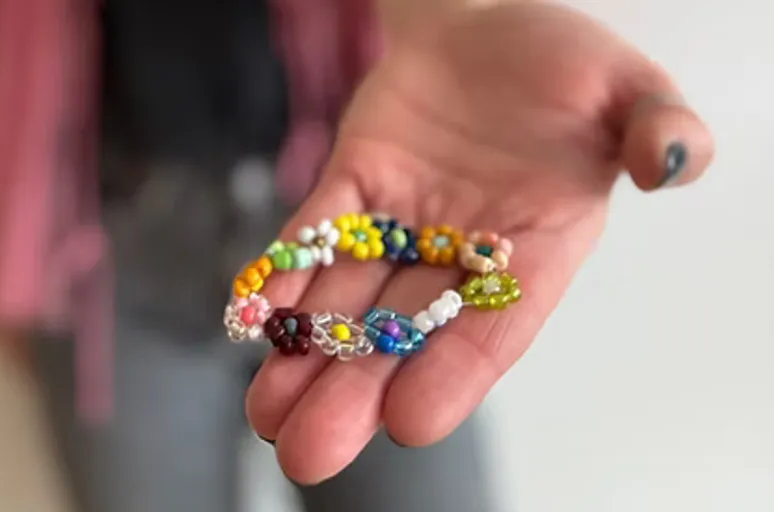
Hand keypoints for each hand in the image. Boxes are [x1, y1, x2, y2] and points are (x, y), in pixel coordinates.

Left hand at [246, 2, 713, 483]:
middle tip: (309, 452)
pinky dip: (285, 275)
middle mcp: (459, 253)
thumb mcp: (625, 87)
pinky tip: (255, 320)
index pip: (494, 325)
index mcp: (536, 250)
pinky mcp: (353, 186)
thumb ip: (651, 124)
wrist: (490, 28)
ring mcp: (400, 223)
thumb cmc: (566, 66)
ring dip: (306, 354)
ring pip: (348, 298)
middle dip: (355, 392)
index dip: (454, 374)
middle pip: (405, 333)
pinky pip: (314, 234)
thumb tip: (672, 158)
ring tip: (267, 413)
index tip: (410, 421)